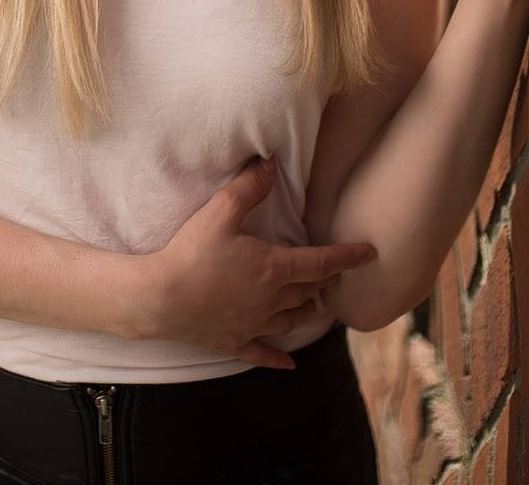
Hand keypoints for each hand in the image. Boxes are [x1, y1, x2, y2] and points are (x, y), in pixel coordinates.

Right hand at [137, 156, 377, 369]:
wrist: (158, 298)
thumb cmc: (190, 253)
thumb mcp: (219, 213)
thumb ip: (248, 188)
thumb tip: (270, 164)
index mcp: (273, 269)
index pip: (321, 263)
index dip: (347, 257)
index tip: (370, 253)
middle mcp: (271, 301)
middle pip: (309, 292)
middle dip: (324, 281)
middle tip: (331, 273)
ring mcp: (254, 325)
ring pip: (293, 321)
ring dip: (308, 312)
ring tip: (316, 306)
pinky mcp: (234, 342)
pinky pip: (263, 354)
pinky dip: (279, 358)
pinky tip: (290, 364)